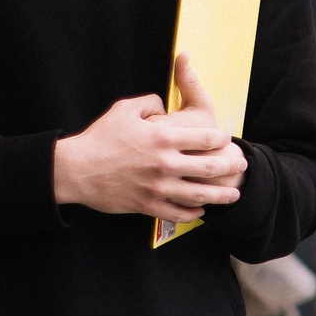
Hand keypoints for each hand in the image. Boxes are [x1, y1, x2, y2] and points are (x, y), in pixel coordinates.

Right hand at [53, 53, 248, 219]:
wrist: (75, 170)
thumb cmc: (99, 138)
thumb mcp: (124, 109)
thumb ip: (150, 103)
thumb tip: (164, 104)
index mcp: (162, 138)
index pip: (205, 137)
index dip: (220, 138)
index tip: (224, 138)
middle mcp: (165, 163)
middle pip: (210, 167)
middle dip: (230, 166)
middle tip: (240, 166)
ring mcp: (157, 187)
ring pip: (199, 194)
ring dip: (220, 195)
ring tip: (233, 194)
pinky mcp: (147, 205)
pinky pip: (177, 212)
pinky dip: (192, 213)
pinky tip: (201, 209)